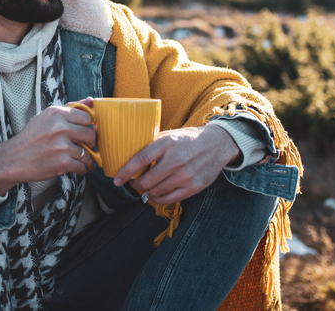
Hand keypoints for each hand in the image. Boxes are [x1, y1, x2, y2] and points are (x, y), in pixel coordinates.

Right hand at [0, 98, 95, 195]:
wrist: (13, 159)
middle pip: (90, 135)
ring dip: (88, 160)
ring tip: (84, 161)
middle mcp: (59, 127)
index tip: (84, 132)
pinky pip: (82, 166)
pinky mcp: (62, 162)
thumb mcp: (46, 117)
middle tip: (86, 147)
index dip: (87, 126)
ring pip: (87, 153)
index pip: (86, 117)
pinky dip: (81, 169)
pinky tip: (77, 168)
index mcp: (56, 113)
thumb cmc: (31, 137)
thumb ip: (69, 108)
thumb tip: (92, 100)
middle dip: (90, 143)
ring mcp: (61, 145)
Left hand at [113, 125, 239, 206]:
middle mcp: (176, 159)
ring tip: (145, 186)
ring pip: (156, 191)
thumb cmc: (188, 139)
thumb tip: (129, 153)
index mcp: (167, 143)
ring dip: (147, 191)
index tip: (117, 179)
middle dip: (135, 184)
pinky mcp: (194, 186)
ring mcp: (186, 174)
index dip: (126, 171)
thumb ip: (152, 144)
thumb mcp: (170, 135)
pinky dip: (158, 199)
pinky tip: (155, 194)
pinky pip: (169, 199)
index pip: (140, 160)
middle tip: (133, 182)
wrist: (218, 144)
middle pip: (146, 181)